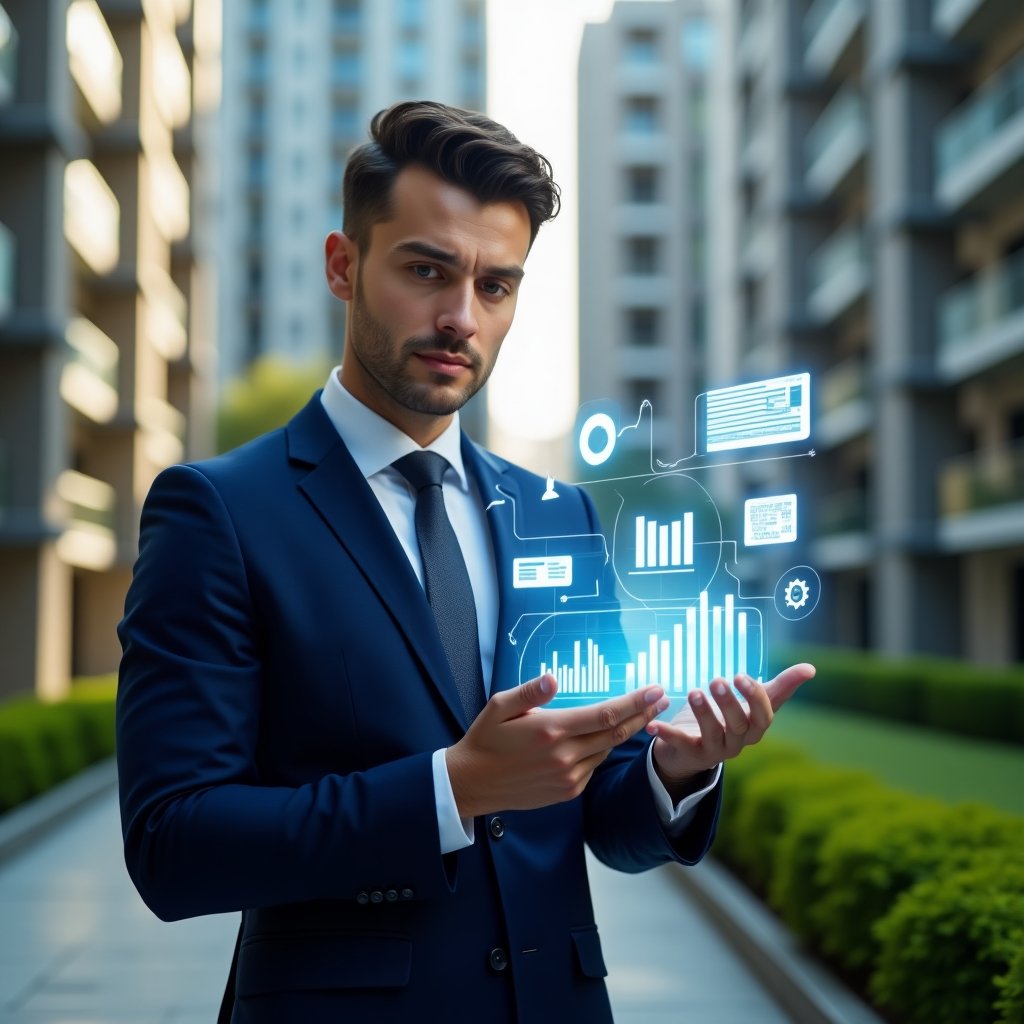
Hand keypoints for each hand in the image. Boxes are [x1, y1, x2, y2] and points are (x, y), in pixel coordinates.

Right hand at [446, 675, 670, 817]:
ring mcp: (568, 778)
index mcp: (551, 730)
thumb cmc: (485, 739)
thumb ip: (529, 692)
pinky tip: (602, 739)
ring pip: (606, 751)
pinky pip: (593, 767)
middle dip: (643, 715)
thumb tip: (553, 679)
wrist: (472, 784)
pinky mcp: (567, 792)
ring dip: (626, 733)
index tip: (655, 690)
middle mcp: (564, 756)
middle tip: (663, 699)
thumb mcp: (499, 706)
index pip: (605, 715)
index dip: (634, 702)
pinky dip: (601, 751)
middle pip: (616, 734)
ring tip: (641, 715)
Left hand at [647, 663, 815, 796]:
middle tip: (717, 681)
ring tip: (693, 693)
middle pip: (738, 726)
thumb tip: (811, 668)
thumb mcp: (753, 702)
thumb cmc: (728, 719)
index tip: (742, 676)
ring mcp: (714, 751)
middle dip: (729, 704)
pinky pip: (679, 745)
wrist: (694, 748)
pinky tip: (653, 723)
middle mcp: (737, 742)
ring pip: (712, 735)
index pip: (763, 717)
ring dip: (703, 714)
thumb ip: (780, 687)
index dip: (755, 698)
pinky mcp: (689, 754)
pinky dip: (666, 734)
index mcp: (754, 728)